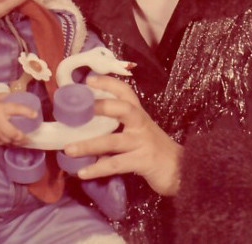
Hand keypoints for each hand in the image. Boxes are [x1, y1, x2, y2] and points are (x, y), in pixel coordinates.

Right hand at [0, 93, 37, 145]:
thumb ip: (5, 97)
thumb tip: (15, 96)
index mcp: (0, 109)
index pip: (17, 110)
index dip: (27, 112)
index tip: (35, 115)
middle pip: (15, 133)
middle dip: (23, 137)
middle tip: (29, 136)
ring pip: (9, 141)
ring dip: (18, 142)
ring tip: (24, 141)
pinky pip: (3, 143)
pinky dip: (10, 144)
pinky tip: (13, 142)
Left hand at [64, 76, 182, 195]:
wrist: (183, 170)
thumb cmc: (154, 149)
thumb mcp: (138, 132)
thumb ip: (117, 128)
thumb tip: (84, 126)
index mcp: (138, 114)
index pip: (126, 92)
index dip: (108, 83)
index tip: (89, 79)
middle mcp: (141, 124)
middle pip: (124, 109)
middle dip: (102, 106)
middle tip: (78, 109)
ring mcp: (143, 142)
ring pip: (113, 141)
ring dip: (88, 145)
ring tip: (68, 149)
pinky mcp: (144, 161)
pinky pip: (117, 164)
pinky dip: (98, 169)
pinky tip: (82, 173)